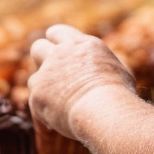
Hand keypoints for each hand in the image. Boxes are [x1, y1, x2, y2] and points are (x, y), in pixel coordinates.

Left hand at [27, 24, 137, 138]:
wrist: (104, 111)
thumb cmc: (119, 95)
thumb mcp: (118, 72)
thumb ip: (101, 65)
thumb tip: (102, 68)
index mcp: (81, 45)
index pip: (57, 32)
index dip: (55, 44)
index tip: (58, 55)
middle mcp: (60, 54)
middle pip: (37, 47)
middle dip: (41, 60)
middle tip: (51, 75)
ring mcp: (46, 73)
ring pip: (35, 78)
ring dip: (44, 90)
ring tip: (62, 105)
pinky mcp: (37, 94)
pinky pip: (36, 103)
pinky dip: (45, 112)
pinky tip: (58, 122)